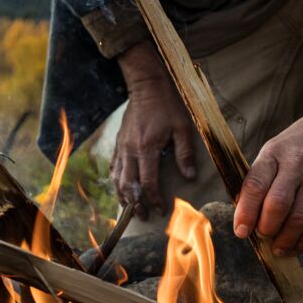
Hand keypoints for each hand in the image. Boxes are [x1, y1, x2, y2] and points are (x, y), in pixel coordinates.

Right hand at [110, 66, 196, 211]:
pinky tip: (121, 188)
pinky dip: (116, 181)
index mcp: (147, 148)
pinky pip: (113, 167)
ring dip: (122, 196)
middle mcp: (130, 150)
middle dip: (135, 203)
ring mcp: (121, 147)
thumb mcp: (182, 128)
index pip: (148, 182)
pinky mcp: (118, 143)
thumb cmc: (167, 106)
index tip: (161, 209)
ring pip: (117, 178)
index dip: (154, 198)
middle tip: (143, 215)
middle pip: (128, 185)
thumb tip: (189, 176)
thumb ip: (184, 153)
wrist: (146, 87)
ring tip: (130, 208)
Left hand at [233, 97, 302, 253]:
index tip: (240, 231)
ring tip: (277, 248)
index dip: (245, 212)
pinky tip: (295, 245)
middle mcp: (295, 165)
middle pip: (277, 205)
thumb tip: (245, 214)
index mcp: (273, 154)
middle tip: (262, 236)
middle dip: (266, 228)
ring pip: (298, 217)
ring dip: (285, 238)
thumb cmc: (300, 143)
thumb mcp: (276, 149)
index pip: (255, 185)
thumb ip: (262, 177)